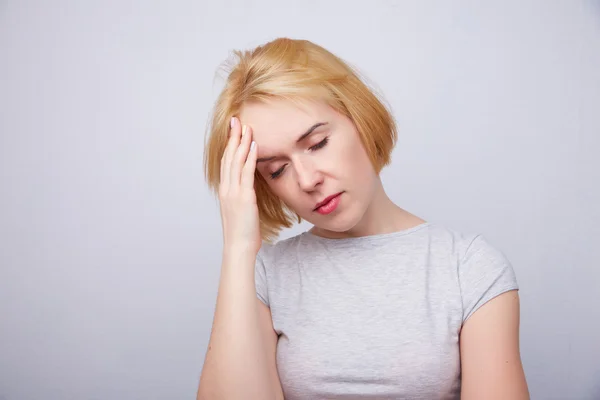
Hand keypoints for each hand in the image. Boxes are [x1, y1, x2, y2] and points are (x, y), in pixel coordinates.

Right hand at [218, 117, 260, 254]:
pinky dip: (249, 157)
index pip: (226, 162)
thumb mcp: (242, 210)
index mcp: (225, 191)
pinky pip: (246, 172)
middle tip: (236, 120)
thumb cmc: (242, 233)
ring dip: (241, 142)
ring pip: (236, 161)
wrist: (239, 247)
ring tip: (246, 126)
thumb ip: (243, 196)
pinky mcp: (244, 197)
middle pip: (228, 157)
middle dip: (233, 137)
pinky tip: (254, 144)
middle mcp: (226, 188)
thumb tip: (249, 188)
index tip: (233, 130)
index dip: (229, 145)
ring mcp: (233, 192)